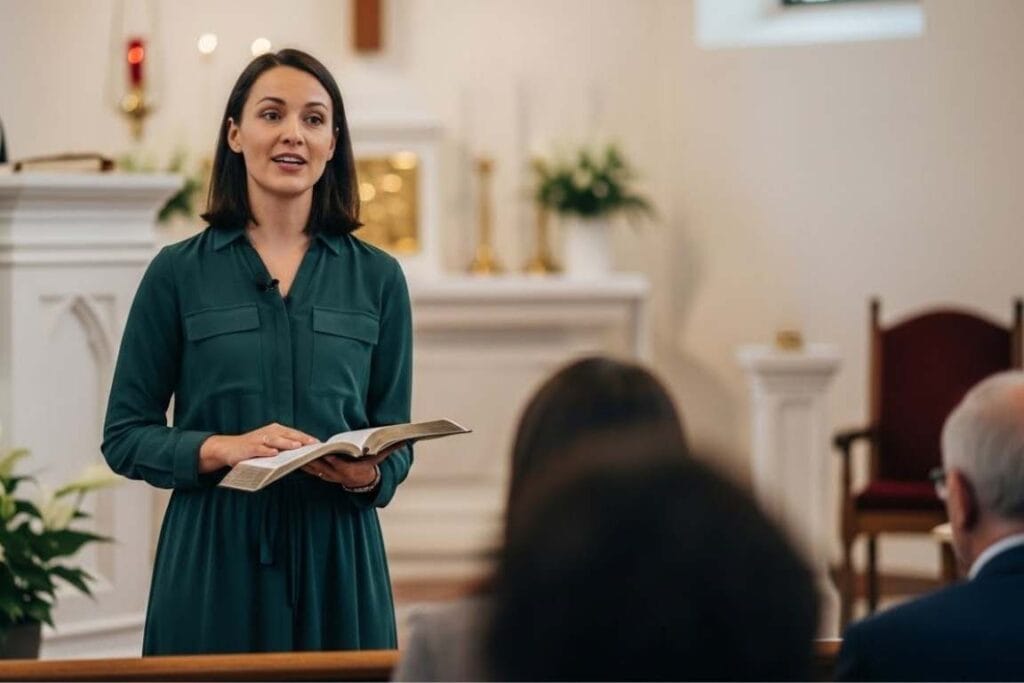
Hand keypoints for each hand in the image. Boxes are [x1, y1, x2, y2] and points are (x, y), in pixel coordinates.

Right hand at [199, 423, 319, 472]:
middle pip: (288, 434)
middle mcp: (269, 432)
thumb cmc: (253, 448)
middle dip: (302, 439)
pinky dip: (266, 451)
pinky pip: (259, 449)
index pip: (295, 433)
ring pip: (275, 440)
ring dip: (286, 442)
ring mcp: (258, 439)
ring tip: (297, 446)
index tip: (320, 444)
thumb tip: (303, 455)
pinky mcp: (249, 448)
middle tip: (314, 444)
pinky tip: (274, 454)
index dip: (307, 438)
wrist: (228, 448)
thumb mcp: (270, 445)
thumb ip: (284, 448)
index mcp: (276, 430)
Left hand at [302, 445, 400, 487]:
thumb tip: (407, 439)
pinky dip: (303, 463)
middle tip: (306, 449)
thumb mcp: (381, 456)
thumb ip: (391, 447)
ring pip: (313, 469)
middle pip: (323, 467)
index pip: (340, 465)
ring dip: (305, 461)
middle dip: (314, 459)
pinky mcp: (321, 474)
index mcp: (350, 470)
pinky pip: (309, 469)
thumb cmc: (371, 465)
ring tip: (297, 450)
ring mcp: (328, 476)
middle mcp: (337, 475)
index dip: (333, 459)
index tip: (327, 452)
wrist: (362, 481)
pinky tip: (296, 454)